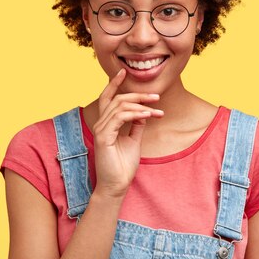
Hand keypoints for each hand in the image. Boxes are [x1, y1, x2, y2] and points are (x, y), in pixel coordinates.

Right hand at [92, 69, 162, 198]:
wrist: (117, 186)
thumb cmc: (123, 166)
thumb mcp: (134, 141)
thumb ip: (137, 125)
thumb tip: (144, 112)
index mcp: (106, 124)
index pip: (107, 98)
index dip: (114, 83)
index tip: (124, 72)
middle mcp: (101, 124)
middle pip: (118, 99)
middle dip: (138, 95)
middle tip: (156, 96)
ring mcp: (101, 130)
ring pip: (120, 106)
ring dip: (141, 105)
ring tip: (156, 108)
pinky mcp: (104, 137)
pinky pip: (120, 117)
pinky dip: (135, 114)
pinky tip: (148, 115)